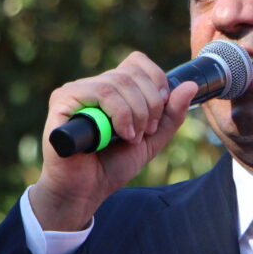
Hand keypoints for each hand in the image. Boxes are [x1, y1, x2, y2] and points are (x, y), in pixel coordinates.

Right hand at [29, 52, 197, 230]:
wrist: (85, 191)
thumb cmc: (112, 165)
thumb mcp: (152, 139)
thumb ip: (171, 114)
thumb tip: (190, 85)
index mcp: (113, 89)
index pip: (138, 62)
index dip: (156, 81)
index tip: (160, 110)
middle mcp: (93, 85)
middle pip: (132, 73)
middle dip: (150, 105)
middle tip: (146, 132)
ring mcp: (76, 91)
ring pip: (118, 82)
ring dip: (136, 113)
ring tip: (131, 138)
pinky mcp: (62, 100)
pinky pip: (100, 92)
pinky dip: (119, 114)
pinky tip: (119, 135)